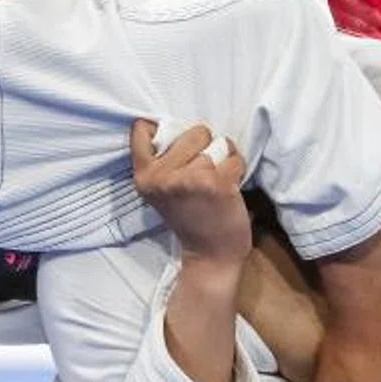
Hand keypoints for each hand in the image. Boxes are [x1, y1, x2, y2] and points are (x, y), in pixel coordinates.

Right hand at [130, 121, 252, 266]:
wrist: (210, 255)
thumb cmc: (190, 219)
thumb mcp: (162, 191)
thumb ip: (162, 163)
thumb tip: (176, 126)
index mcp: (144, 177)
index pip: (143, 130)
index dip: (162, 128)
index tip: (175, 140)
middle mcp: (162, 177)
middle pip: (191, 131)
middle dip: (203, 144)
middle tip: (202, 169)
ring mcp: (189, 179)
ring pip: (216, 142)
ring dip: (223, 157)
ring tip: (217, 178)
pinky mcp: (216, 184)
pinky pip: (234, 157)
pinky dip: (238, 167)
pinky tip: (231, 185)